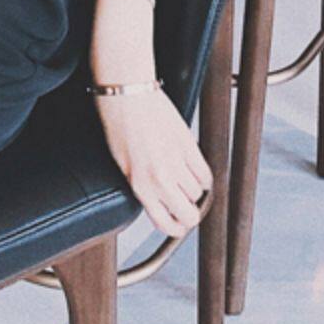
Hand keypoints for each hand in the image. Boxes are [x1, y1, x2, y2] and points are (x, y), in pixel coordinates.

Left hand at [92, 85, 213, 238]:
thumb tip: (160, 198)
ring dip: (194, 191)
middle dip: (190, 213)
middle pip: (189, 214)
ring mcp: (176, 163)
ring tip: (185, 179)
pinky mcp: (189, 146)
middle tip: (187, 205)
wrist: (127, 95)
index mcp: (139, 186)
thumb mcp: (123, 164)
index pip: (165, 223)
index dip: (176, 227)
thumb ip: (142, 185)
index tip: (179, 224)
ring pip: (198, 193)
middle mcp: (159, 179)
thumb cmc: (118, 126)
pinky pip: (205, 173)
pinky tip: (195, 170)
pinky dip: (203, 176)